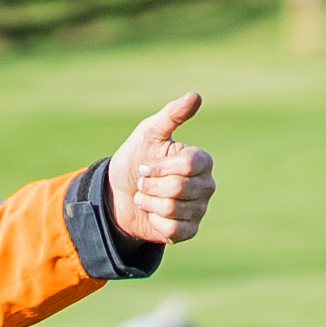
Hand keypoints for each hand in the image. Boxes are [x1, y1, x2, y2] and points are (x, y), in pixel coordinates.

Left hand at [108, 92, 213, 245]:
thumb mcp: (149, 133)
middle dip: (150, 185)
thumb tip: (195, 96)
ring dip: (149, 203)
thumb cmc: (136, 158)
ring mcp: (200, 209)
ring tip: (145, 196)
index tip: (144, 167)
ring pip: (173, 209)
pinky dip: (155, 221)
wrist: (119, 192)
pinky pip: (174, 230)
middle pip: (179, 188)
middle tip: (143, 183)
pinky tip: (152, 214)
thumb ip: (172, 115)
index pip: (187, 165)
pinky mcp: (190, 230)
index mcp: (201, 161)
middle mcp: (206, 185)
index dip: (159, 168)